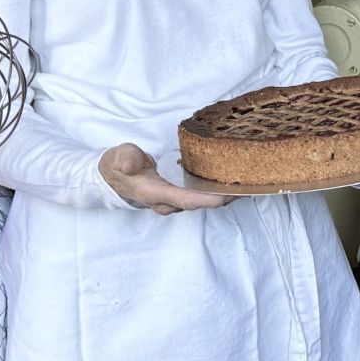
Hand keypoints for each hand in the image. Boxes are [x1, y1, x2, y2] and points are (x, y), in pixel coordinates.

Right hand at [101, 144, 234, 214]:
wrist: (113, 176)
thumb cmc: (119, 164)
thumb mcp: (119, 156)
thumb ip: (127, 159)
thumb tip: (133, 164)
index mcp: (153, 193)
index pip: (182, 199)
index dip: (204, 200)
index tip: (225, 197)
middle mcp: (166, 202)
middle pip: (198, 204)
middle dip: (221, 198)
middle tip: (246, 188)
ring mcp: (173, 201)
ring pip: (200, 201)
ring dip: (221, 195)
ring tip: (245, 185)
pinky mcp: (178, 195)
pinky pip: (199, 196)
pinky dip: (215, 191)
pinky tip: (231, 183)